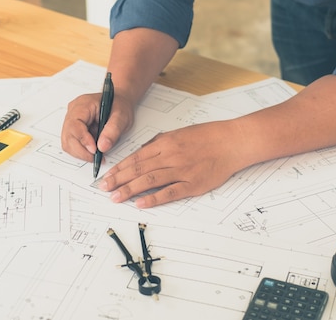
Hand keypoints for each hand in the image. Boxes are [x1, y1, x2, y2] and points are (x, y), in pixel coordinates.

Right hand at [61, 92, 133, 161]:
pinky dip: (81, 151)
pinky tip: (93, 152)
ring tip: (96, 156)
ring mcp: (71, 120)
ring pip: (67, 142)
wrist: (118, 103)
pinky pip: (71, 144)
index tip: (94, 150)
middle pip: (68, 136)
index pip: (74, 124)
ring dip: (80, 153)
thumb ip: (113, 130)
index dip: (82, 139)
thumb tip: (102, 147)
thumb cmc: (119, 106)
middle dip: (81, 150)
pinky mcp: (73, 129)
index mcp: (83, 105)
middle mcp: (73, 112)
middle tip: (96, 158)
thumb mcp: (121, 116)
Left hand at [98, 121, 242, 207]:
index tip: (106, 176)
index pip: (135, 157)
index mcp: (165, 143)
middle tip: (104, 189)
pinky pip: (170, 192)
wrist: (231, 142)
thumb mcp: (179, 133)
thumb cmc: (207, 136)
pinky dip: (154, 198)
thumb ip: (160, 143)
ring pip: (149, 180)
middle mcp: (170, 156)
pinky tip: (141, 203)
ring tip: (116, 197)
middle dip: (118, 179)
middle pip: (138, 169)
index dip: (119, 168)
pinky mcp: (192, 183)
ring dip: (130, 189)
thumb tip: (142, 152)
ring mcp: (181, 170)